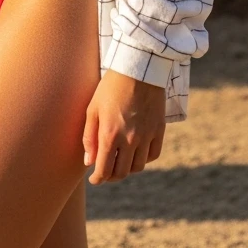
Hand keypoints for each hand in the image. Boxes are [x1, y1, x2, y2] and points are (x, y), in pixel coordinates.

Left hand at [83, 69, 165, 183]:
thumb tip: (88, 162)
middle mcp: (130, 140)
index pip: (104, 170)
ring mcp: (146, 136)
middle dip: (111, 176)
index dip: (98, 179)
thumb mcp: (93, 108)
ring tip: (120, 160)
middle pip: (122, 172)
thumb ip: (89, 137)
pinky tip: (136, 152)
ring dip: (127, 168)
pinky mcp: (159, 130)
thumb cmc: (111, 86)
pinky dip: (144, 159)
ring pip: (138, 167)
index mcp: (110, 135)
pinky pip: (153, 155)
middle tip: (105, 171)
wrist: (138, 68)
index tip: (94, 179)